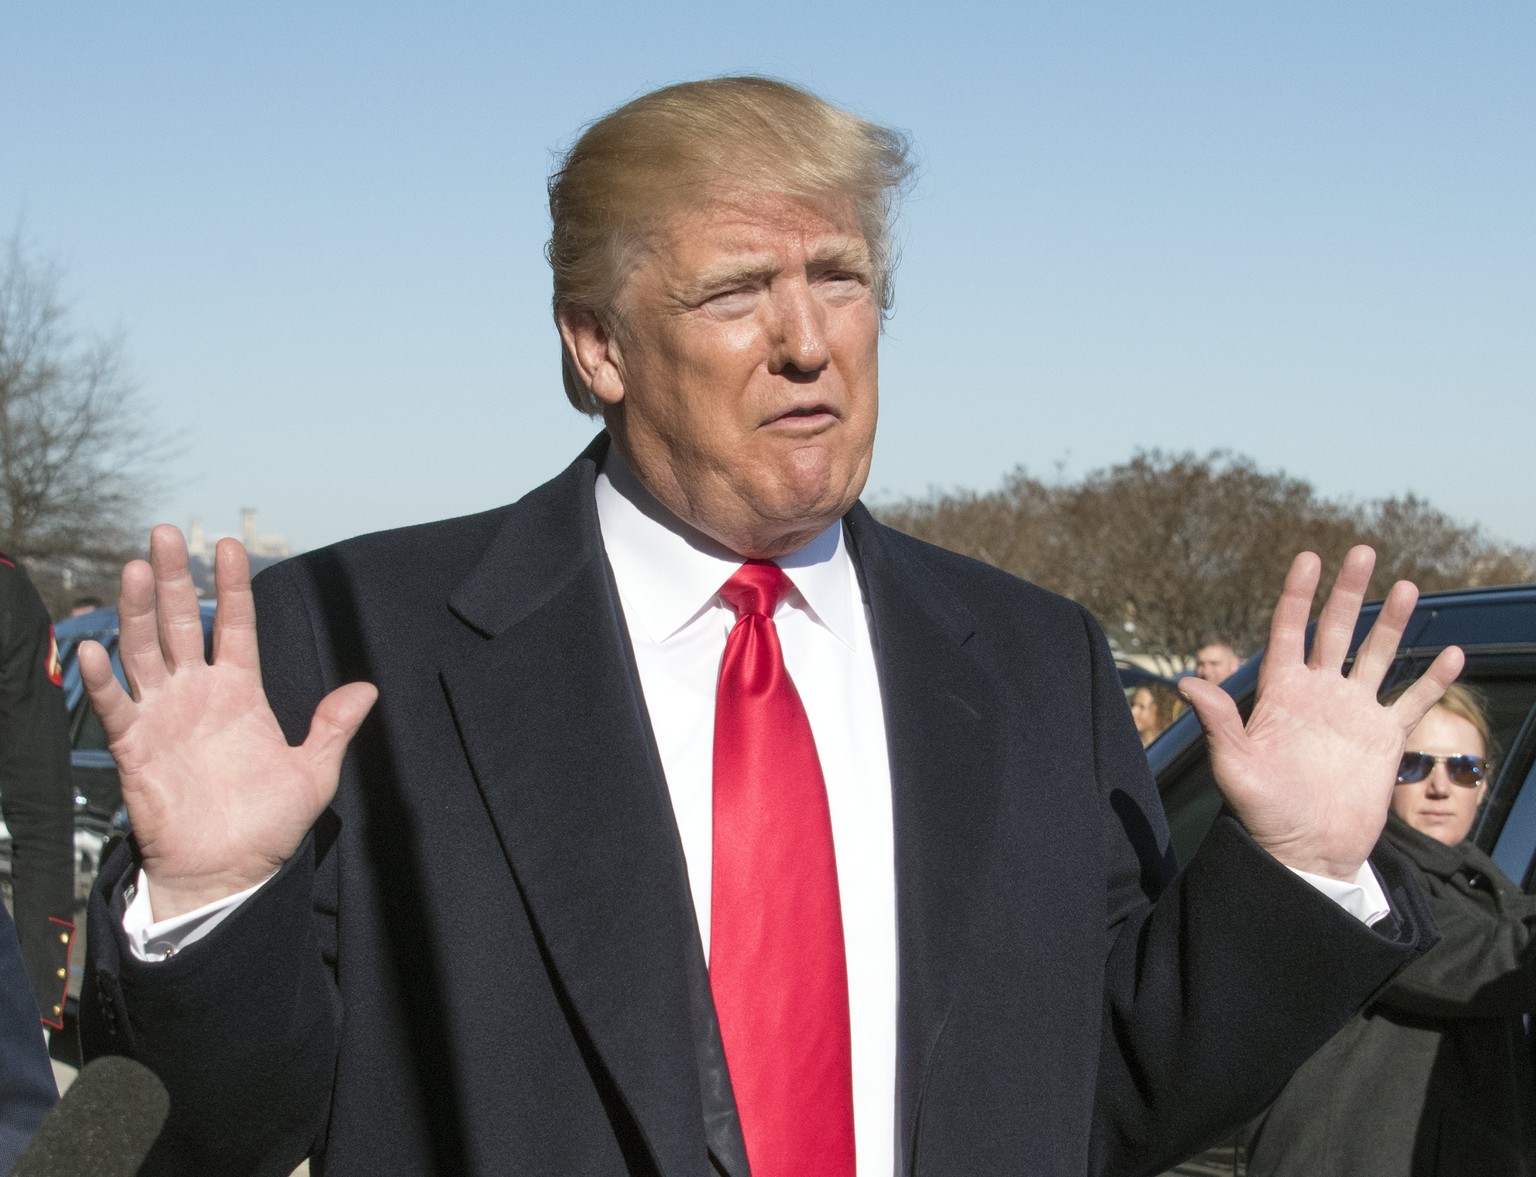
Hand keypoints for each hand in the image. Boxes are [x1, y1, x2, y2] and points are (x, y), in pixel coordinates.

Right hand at [80, 526, 376, 920]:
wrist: (230, 872)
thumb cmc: (269, 824)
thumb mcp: (313, 772)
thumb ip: (333, 727)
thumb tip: (368, 688)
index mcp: (240, 692)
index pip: (237, 625)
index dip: (232, 586)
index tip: (229, 545)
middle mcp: (198, 694)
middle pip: (182, 624)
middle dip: (175, 579)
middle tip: (163, 534)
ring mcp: (164, 716)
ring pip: (145, 651)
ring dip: (138, 611)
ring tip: (135, 570)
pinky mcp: (135, 747)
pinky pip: (116, 706)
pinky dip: (104, 678)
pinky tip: (95, 647)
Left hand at [1179, 545, 1463, 880]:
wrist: (1305, 852)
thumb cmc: (1262, 812)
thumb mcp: (1234, 766)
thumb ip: (1218, 723)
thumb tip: (1186, 682)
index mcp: (1281, 693)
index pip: (1288, 632)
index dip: (1298, 595)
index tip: (1309, 558)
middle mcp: (1319, 694)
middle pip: (1335, 631)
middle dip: (1348, 592)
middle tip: (1361, 551)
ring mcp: (1354, 713)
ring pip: (1376, 655)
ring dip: (1392, 622)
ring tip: (1406, 586)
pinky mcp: (1384, 739)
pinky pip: (1413, 701)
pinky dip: (1433, 678)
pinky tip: (1452, 653)